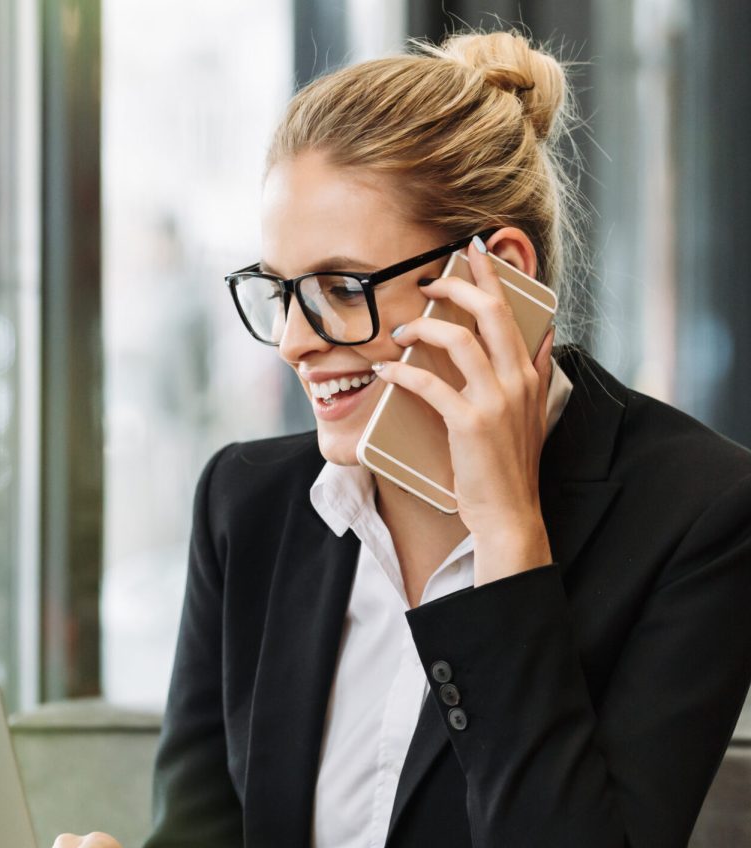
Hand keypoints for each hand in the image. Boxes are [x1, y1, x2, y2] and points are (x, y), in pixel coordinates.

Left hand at [373, 237, 553, 584]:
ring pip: (460, 340)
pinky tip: (385, 371)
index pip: (512, 312)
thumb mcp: (532, 413)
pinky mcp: (470, 423)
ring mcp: (496, 401)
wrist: (510, 513)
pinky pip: (431, 383)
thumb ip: (537, 372)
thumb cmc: (510, 466)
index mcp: (529, 374)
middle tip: (428, 282)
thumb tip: (544, 337)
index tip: (472, 250)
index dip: (492, 277)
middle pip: (490, 313)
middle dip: (457, 287)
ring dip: (424, 326)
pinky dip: (403, 372)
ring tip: (400, 329)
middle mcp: (517, 380)